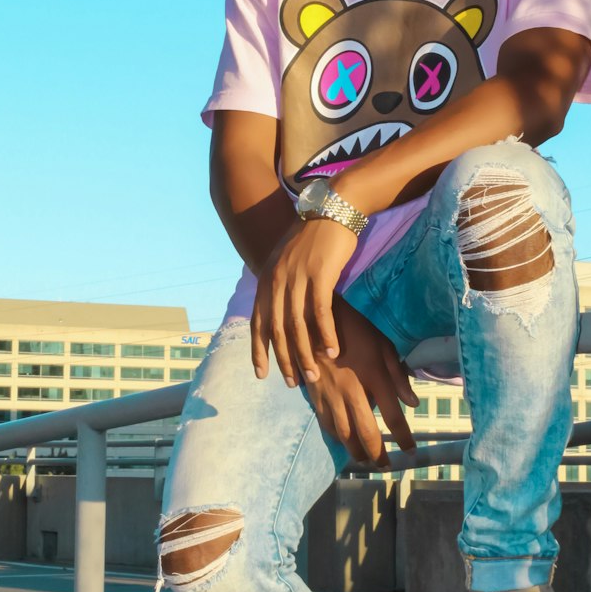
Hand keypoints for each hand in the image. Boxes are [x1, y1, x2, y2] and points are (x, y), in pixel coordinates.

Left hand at [251, 215, 356, 385]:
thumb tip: (282, 313)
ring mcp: (297, 277)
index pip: (257, 322)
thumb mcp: (289, 261)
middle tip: (292, 383)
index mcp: (266, 278)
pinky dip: (326, 334)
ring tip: (313, 375)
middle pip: (276, 330)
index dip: (258, 350)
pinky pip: (320, 312)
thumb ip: (282, 285)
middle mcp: (277, 279)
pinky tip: (333, 351)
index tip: (262, 374)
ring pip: (297, 326)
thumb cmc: (314, 237)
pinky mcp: (320, 275)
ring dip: (304, 354)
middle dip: (282, 360)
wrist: (333, 209)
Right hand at [301, 298, 418, 466]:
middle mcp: (353, 391)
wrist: (312, 319)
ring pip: (345, 434)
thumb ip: (398, 375)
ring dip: (357, 451)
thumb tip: (412, 403)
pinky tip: (344, 441)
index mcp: (374, 376)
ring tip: (366, 459)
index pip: (393, 416)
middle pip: (367, 433)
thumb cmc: (353, 328)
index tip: (411, 450)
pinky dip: (338, 438)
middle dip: (378, 454)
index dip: (404, 437)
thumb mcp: (382, 344)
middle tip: (386, 465)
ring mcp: (331, 395)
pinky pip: (327, 424)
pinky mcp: (315, 395)